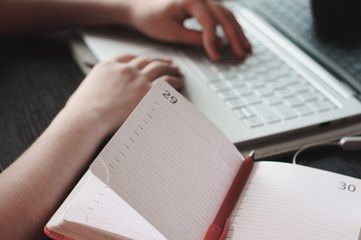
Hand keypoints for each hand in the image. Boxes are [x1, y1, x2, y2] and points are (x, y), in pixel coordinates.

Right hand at [65, 54, 182, 135]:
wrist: (87, 119)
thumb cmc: (81, 112)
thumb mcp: (86, 92)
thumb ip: (98, 89)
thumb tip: (101, 97)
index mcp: (108, 67)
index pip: (127, 57)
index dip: (139, 58)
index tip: (146, 60)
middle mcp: (124, 69)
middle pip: (146, 60)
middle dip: (158, 60)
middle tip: (167, 62)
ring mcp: (138, 79)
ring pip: (159, 68)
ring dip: (169, 68)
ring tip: (176, 71)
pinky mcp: (148, 92)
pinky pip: (167, 83)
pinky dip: (174, 81)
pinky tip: (178, 82)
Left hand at [129, 0, 250, 60]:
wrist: (139, 6)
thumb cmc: (150, 17)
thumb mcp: (171, 32)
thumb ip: (194, 38)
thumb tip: (215, 46)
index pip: (209, 21)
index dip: (214, 41)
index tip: (217, 57)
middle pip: (224, 16)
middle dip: (234, 37)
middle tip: (241, 53)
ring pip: (226, 13)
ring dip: (237, 31)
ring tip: (245, 47)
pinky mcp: (202, 4)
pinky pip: (221, 13)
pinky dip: (230, 26)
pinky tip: (236, 36)